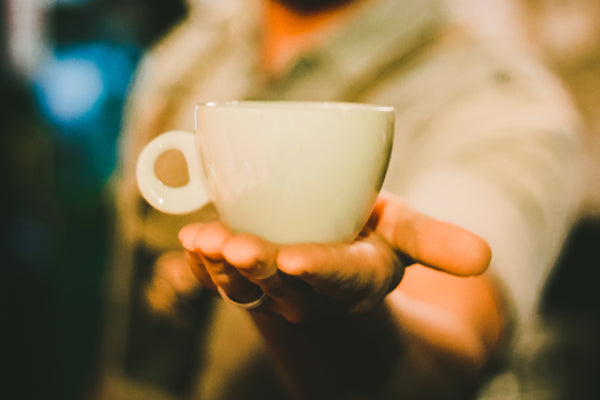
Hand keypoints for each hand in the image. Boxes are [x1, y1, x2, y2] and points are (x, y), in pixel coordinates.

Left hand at [178, 191, 490, 322]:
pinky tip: (188, 245)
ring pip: (247, 286)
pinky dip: (204, 264)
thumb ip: (437, 242)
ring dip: (221, 266)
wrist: (334, 260)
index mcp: (358, 277)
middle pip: (285, 285)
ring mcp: (277, 290)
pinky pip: (223, 279)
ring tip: (201, 242)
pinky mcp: (250, 281)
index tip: (297, 260)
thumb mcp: (405, 234)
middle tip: (234, 247)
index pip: (341, 278)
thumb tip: (485, 259)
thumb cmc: (371, 239)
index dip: (320, 269)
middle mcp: (315, 291)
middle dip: (259, 267)